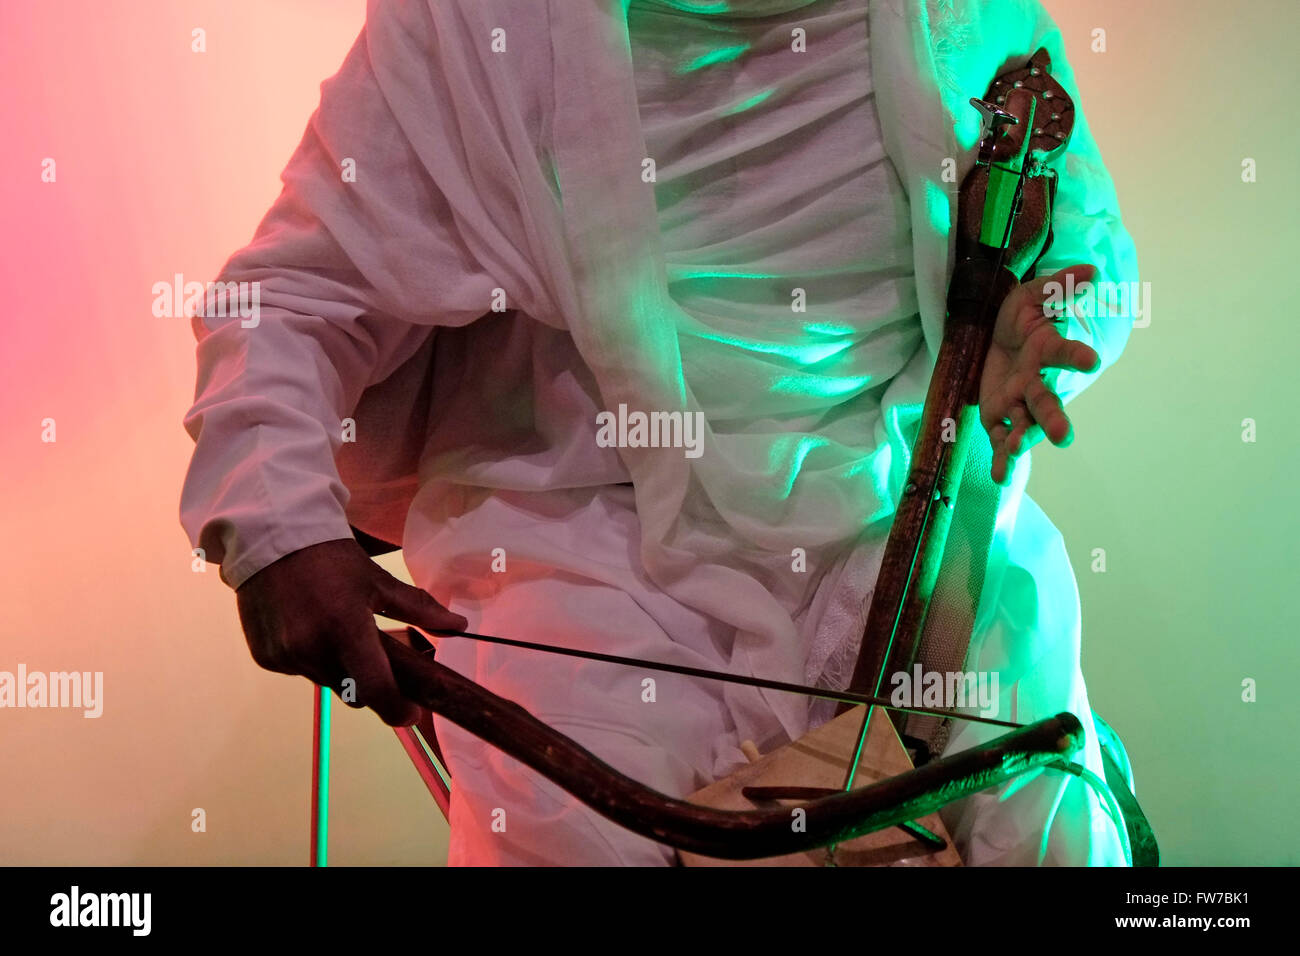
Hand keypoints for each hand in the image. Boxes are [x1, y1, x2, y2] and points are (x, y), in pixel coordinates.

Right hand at [234, 537, 467, 725]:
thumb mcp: (378, 581)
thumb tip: (459, 627)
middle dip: (370, 684)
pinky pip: (299, 673)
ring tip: (336, 633)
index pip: (375, 689)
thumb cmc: (332, 559)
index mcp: (345, 629)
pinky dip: (310, 661)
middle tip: (376, 659)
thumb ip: (419, 610)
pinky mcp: (265, 659)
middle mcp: (311, 650)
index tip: (412, 714)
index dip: (397, 709)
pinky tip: (308, 630)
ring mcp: (284, 657)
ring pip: (326, 683)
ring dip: (339, 670)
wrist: (271, 540)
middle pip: (352, 691)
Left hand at [979, 263, 1100, 485]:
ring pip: (1025, 425)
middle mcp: (1035, 381)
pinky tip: (1002, 477)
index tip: (1091, 362)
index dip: (1076, 356)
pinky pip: (1000, 438)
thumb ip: (1057, 286)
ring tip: (1016, 454)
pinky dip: (1003, 458)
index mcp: (1046, 350)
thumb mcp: (1031, 295)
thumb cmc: (1022, 317)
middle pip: (1046, 402)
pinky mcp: (998, 415)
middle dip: (1054, 419)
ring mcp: (1017, 402)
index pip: (1063, 353)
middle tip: (1063, 436)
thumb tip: (1091, 272)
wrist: (994, 335)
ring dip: (1022, 441)